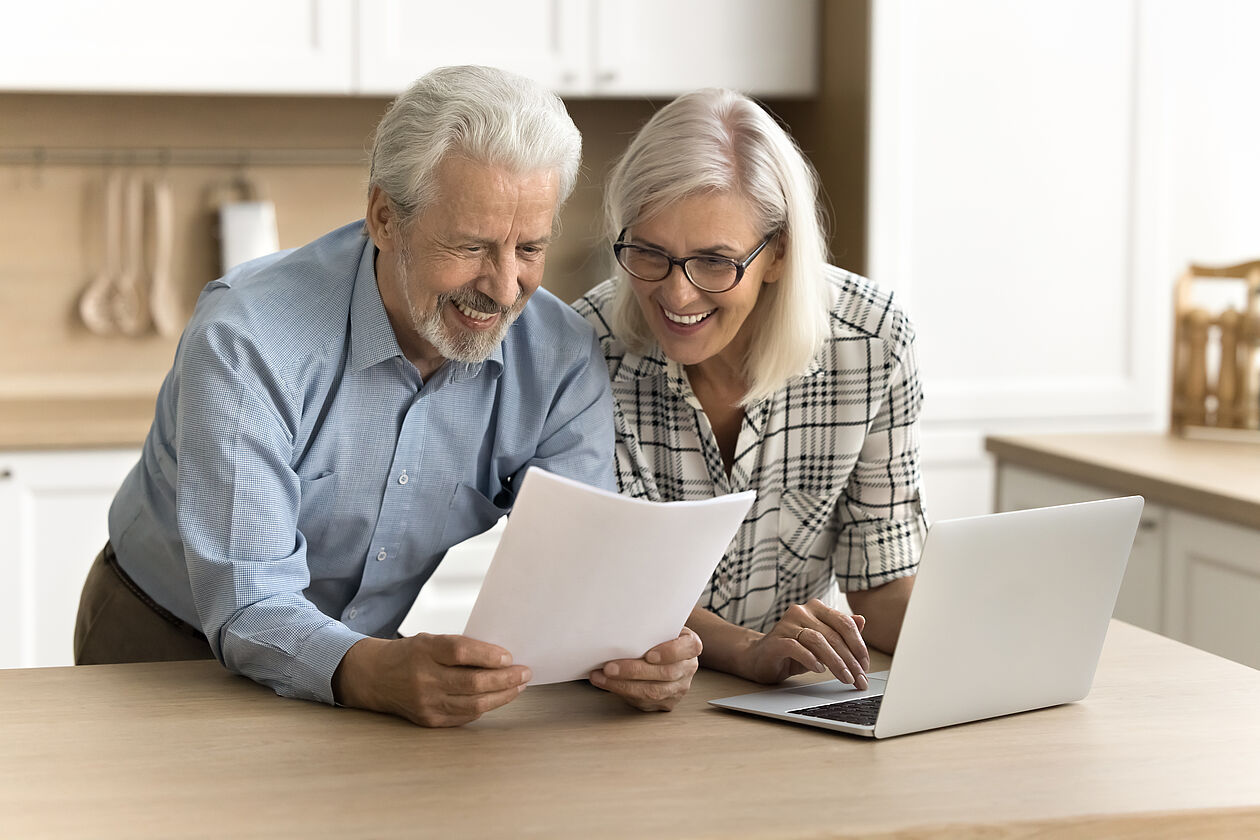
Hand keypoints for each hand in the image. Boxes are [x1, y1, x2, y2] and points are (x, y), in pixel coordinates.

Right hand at [332, 633, 530, 726]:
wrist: (375, 677)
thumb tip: (500, 657)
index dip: (488, 655)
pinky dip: (485, 707)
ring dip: (502, 696)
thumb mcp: (431, 640)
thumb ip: (461, 647)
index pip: (461, 652)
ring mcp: (427, 703)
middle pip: (473, 683)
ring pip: (473, 704)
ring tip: (518, 687)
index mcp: (425, 651)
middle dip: (505, 679)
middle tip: (525, 673)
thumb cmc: (410, 654)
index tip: (510, 656)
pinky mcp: (429, 720)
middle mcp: (424, 678)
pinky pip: (465, 716)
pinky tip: (497, 698)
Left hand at [588, 628, 701, 711]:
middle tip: (609, 667)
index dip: (669, 652)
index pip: (688, 648)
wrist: (663, 649)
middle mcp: (689, 667)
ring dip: (623, 686)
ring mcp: (680, 687)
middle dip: (633, 671)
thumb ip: (649, 628)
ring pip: (654, 692)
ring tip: (602, 678)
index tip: (649, 655)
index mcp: (691, 644)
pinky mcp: (667, 702)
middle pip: (665, 673)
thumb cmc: (658, 635)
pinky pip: (645, 702)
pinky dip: (623, 693)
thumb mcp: (659, 626)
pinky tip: (607, 684)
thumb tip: (620, 629)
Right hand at [743, 599, 869, 688]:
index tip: (865, 665)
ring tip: (845, 678)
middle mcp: (801, 611)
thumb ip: (840, 632)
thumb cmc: (793, 650)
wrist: (759, 657)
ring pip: (818, 641)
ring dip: (835, 662)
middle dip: (850, 660)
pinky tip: (820, 670)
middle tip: (859, 678)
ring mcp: (787, 624)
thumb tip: (862, 621)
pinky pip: (796, 647)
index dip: (859, 645)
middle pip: (833, 635)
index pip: (844, 623)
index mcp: (816, 608)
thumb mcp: (822, 642)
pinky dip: (810, 659)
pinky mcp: (775, 640)